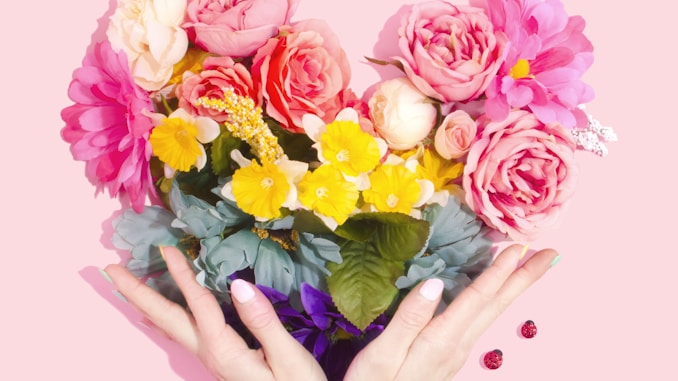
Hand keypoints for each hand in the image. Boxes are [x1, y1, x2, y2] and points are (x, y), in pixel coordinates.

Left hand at [104, 246, 326, 380]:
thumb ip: (263, 322)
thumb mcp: (289, 358)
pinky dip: (162, 319)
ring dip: (145, 303)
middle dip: (137, 293)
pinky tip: (155, 316)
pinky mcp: (219, 359)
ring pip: (170, 327)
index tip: (166, 247)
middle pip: (166, 320)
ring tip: (124, 287)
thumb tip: (238, 284)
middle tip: (110, 269)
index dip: (182, 274)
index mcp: (225, 351)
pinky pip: (181, 333)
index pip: (198, 305)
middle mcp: (210, 354)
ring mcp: (211, 358)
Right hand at [343, 244, 558, 379]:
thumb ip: (409, 318)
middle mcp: (457, 344)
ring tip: (529, 267)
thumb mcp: (382, 354)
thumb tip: (435, 282)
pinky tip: (494, 292)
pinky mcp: (449, 353)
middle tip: (551, 255)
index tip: (518, 247)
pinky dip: (494, 298)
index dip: (498, 271)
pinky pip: (480, 318)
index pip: (477, 298)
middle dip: (524, 278)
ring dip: (513, 287)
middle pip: (498, 305)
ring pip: (492, 312)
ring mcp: (456, 351)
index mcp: (442, 340)